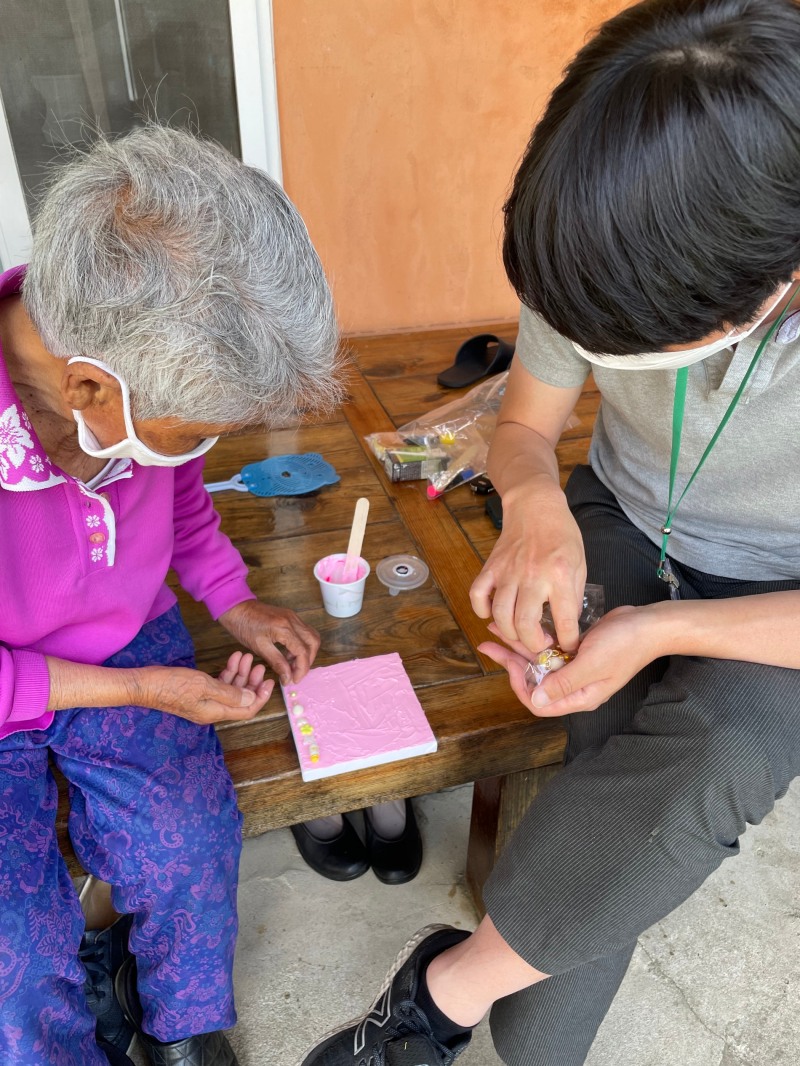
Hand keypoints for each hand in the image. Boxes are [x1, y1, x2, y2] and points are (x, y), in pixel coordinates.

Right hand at [139, 652, 273, 724]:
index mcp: (216, 712)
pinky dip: (227, 672)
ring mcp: (204, 701)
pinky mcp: (197, 692)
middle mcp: (212, 709)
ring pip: (230, 689)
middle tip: (259, 664)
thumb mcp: (204, 686)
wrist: (144, 684)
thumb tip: (252, 698)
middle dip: (251, 682)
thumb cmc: (172, 684)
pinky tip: (232, 660)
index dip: (260, 697)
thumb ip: (230, 693)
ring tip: (245, 656)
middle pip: (240, 699)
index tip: (269, 681)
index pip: (247, 710)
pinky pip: (218, 684)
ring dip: (240, 674)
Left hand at [218, 600, 319, 684]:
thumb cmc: (244, 626)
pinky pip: (304, 632)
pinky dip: (302, 645)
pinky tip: (289, 654)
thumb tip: (288, 678)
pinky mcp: (291, 616)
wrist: (237, 608)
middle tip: (296, 673)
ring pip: (312, 636)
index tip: (294, 680)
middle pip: (313, 642)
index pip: (303, 651)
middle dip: (308, 661)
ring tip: (292, 665)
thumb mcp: (259, 647)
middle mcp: (293, 620)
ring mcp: (293, 617)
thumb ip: (277, 662)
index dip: (301, 669)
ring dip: (307, 652)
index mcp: (284, 628)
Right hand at [470, 481, 586, 653]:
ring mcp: (508, 572)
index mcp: (560, 575)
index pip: (564, 621)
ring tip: (519, 632)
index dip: (568, 641)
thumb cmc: (561, 535)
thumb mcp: (579, 564)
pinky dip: (481, 610)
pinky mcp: (491, 567)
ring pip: (500, 615)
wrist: (535, 506)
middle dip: (533, 644)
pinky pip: (477, 595)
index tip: (568, 645)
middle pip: (524, 625)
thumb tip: (566, 625)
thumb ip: (572, 595)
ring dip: (509, 633)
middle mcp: (533, 576)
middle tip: (540, 643)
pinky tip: (492, 614)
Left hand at [479, 606, 663, 716]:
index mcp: (579, 696)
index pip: (540, 704)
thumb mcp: (592, 664)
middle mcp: (574, 686)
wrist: (647, 624)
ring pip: (538, 662)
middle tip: (488, 644)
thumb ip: (564, 682)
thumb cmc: (625, 645)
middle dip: (510, 663)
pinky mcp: (575, 652)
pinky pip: (548, 648)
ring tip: (494, 630)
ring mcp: (574, 669)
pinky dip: (532, 638)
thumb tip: (536, 700)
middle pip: (534, 681)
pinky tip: (518, 625)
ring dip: (517, 647)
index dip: (521, 686)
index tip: (511, 665)